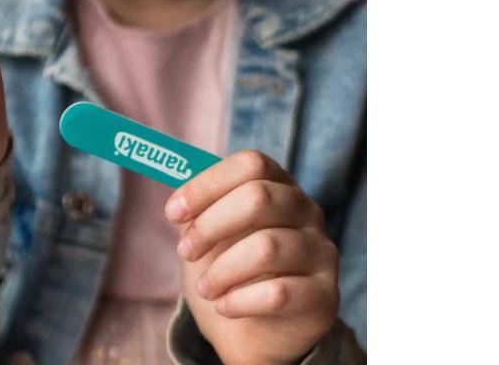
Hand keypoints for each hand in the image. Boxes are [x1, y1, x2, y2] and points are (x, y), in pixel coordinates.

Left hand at [165, 150, 338, 364]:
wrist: (259, 334)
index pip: (251, 165)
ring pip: (266, 247)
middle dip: (210, 226)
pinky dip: (239, 301)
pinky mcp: (325, 294)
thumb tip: (179, 204)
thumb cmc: (231, 273)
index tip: (173, 213)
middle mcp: (307, 211)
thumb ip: (198, 212)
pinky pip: (278, 293)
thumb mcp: (210, 237)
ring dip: (222, 270)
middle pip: (258, 197)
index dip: (207, 185)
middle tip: (186, 252)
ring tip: (205, 288)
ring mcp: (321, 251)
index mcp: (279, 185)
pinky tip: (224, 307)